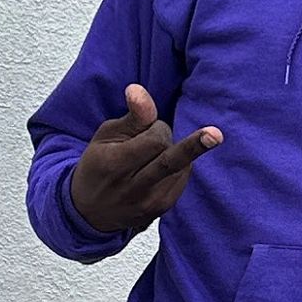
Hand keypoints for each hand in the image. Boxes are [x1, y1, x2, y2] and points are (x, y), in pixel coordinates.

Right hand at [68, 84, 222, 233]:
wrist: (90, 212)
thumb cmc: (99, 164)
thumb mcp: (107, 135)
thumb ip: (132, 116)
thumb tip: (138, 89)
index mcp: (115, 165)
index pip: (154, 140)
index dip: (155, 128)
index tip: (148, 125)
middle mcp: (135, 189)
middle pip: (172, 159)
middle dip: (188, 143)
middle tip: (212, 135)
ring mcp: (150, 204)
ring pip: (181, 167)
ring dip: (173, 152)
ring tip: (151, 155)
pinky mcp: (162, 210)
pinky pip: (182, 178)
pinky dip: (179, 166)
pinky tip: (160, 167)